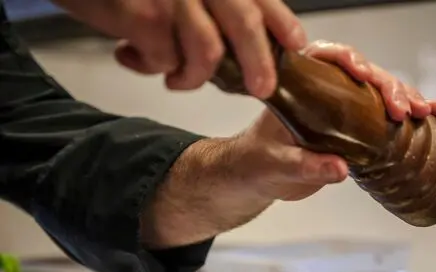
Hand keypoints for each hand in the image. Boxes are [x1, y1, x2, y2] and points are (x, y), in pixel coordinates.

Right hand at [52, 0, 306, 98]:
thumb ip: (208, 10)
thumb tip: (238, 54)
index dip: (281, 22)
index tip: (297, 45)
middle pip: (244, 21)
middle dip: (258, 62)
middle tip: (261, 89)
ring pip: (206, 52)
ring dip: (191, 76)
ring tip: (174, 79)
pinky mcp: (142, 14)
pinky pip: (163, 59)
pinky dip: (149, 67)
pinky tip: (130, 56)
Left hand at [141, 41, 435, 247]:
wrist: (253, 179)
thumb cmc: (254, 164)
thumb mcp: (273, 165)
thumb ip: (303, 166)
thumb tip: (340, 169)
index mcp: (296, 86)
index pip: (324, 58)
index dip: (348, 61)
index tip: (365, 75)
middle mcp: (321, 92)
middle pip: (361, 76)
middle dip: (387, 87)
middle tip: (403, 108)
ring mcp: (338, 110)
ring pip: (376, 95)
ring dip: (404, 99)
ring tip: (427, 111)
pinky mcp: (349, 131)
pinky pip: (378, 119)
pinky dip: (402, 119)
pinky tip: (427, 118)